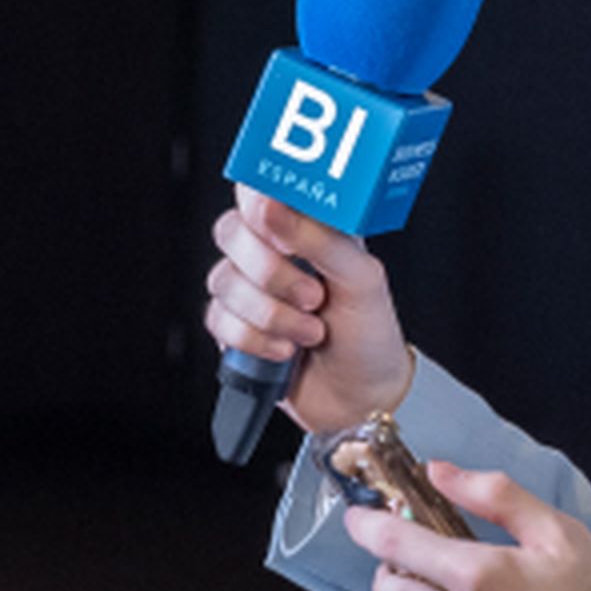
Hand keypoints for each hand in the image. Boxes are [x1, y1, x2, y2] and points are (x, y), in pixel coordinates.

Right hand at [205, 190, 411, 434]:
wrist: (363, 401)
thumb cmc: (371, 335)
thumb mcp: (362, 279)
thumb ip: (320, 237)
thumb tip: (271, 207)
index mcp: (307, 228)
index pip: (261, 189)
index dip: (256, 197)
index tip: (271, 218)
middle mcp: (274, 254)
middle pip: (231, 232)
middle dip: (270, 271)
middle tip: (312, 295)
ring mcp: (251, 291)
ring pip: (223, 281)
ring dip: (271, 315)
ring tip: (310, 333)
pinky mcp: (235, 328)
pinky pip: (219, 321)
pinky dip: (255, 340)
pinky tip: (285, 352)